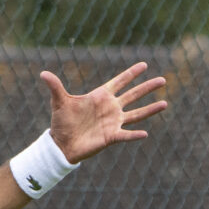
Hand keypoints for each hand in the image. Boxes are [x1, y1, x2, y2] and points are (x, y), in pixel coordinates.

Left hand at [42, 62, 168, 161]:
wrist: (61, 144)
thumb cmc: (61, 122)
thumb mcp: (59, 102)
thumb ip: (55, 87)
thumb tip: (43, 73)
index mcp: (100, 96)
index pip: (119, 81)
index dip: (131, 73)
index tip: (144, 64)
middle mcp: (111, 108)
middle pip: (133, 95)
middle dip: (147, 87)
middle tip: (163, 79)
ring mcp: (113, 122)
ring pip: (136, 113)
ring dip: (150, 109)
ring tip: (165, 103)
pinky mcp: (111, 136)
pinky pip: (126, 134)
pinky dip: (134, 134)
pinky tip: (145, 134)